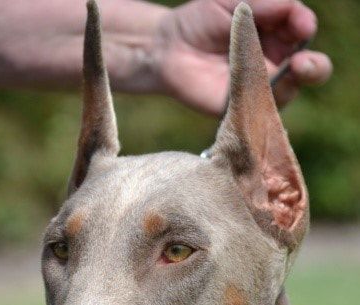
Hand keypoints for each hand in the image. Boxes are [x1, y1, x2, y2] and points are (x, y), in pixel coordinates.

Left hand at [152, 0, 332, 112]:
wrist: (170, 47)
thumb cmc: (203, 19)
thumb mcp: (236, 2)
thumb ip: (268, 5)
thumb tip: (301, 17)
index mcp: (280, 35)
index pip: (304, 34)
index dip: (305, 29)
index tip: (301, 26)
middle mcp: (277, 64)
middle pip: (312, 71)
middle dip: (314, 68)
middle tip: (302, 64)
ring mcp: (261, 89)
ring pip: (287, 93)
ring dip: (284, 86)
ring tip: (268, 76)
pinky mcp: (242, 110)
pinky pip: (257, 112)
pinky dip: (258, 104)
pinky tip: (252, 95)